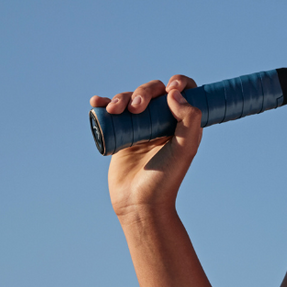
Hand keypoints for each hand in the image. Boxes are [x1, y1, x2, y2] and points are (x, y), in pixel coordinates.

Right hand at [90, 75, 201, 216]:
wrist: (139, 204)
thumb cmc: (165, 179)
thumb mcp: (184, 149)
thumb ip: (189, 119)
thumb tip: (173, 92)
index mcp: (182, 123)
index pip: (184, 92)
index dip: (178, 83)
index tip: (170, 88)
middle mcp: (162, 122)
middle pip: (153, 91)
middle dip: (143, 92)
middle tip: (137, 110)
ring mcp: (140, 128)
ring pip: (131, 99)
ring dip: (121, 97)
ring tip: (114, 110)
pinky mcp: (121, 135)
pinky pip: (111, 113)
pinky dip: (103, 104)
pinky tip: (97, 102)